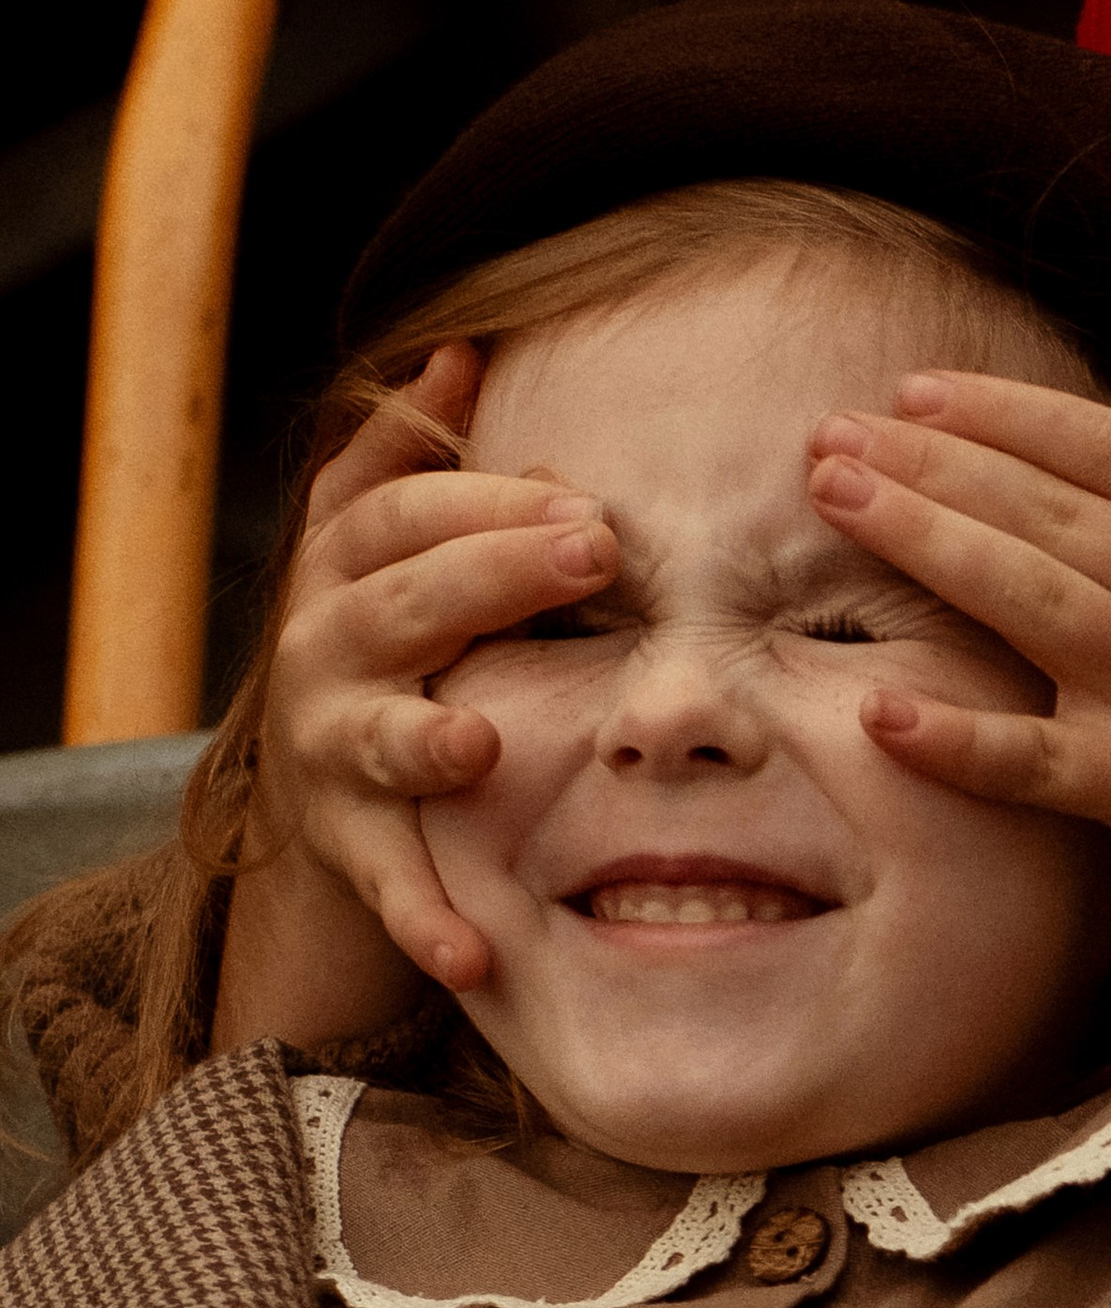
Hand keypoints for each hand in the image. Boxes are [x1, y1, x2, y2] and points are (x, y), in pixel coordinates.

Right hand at [212, 346, 618, 1047]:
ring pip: (376, 739)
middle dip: (492, 572)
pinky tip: (474, 956)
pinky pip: (391, 886)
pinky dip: (429, 920)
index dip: (490, 497)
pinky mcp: (354, 851)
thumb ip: (416, 454)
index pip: (405, 511)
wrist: (322, 792)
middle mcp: (326, 650)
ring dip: (426, 740)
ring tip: (477, 743)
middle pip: (402, 599)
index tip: (588, 497)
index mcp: (347, 565)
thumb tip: (463, 350)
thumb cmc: (396, 643)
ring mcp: (333, 754)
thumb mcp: (390, 546)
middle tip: (590, 552)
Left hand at [808, 325, 1110, 943]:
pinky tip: (879, 712)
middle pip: (1048, 511)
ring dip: (922, 546)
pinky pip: (1035, 765)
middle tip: (830, 432)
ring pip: (1028, 603)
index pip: (1108, 448)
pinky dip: (959, 745)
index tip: (917, 390)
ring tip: (834, 499)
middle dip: (931, 463)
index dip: (1007, 413)